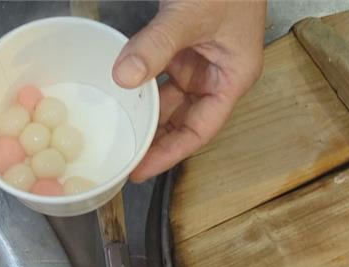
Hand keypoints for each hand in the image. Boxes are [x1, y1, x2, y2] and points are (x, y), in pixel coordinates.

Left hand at [113, 0, 265, 181]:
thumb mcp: (191, 14)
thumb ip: (157, 46)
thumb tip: (123, 78)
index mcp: (232, 76)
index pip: (200, 130)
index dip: (170, 153)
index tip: (140, 170)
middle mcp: (217, 72)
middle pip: (183, 119)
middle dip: (154, 138)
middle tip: (120, 156)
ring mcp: (199, 58)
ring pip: (168, 98)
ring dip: (144, 112)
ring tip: (116, 132)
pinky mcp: (182, 43)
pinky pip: (159, 73)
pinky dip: (140, 83)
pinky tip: (118, 94)